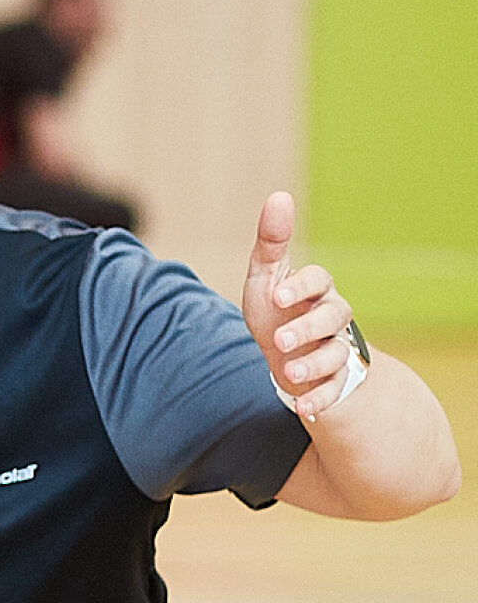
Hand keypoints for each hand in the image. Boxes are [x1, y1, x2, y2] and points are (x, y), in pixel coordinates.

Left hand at [242, 191, 359, 421]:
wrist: (285, 355)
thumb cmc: (276, 309)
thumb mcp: (266, 276)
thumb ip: (271, 241)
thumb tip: (279, 195)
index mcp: (316, 289)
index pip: (319, 280)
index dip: (301, 287)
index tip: (277, 295)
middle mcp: (333, 317)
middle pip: (333, 317)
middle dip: (308, 328)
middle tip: (281, 341)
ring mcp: (337, 349)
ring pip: (337, 354)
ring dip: (314, 366)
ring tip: (288, 374)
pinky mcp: (335, 380)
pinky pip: (336, 390)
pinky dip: (321, 399)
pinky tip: (303, 407)